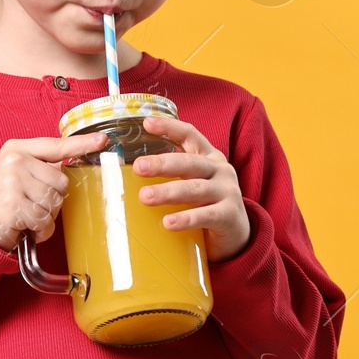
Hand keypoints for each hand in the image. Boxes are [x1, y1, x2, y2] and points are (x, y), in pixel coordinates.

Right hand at [0, 131, 108, 251]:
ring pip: (55, 202)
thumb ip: (40, 166)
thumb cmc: (1, 198)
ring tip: (27, 216)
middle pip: (61, 181)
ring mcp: (13, 182)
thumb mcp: (15, 172)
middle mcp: (15, 161)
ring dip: (46, 217)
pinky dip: (40, 230)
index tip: (101, 141)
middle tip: (32, 204)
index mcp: (17, 149)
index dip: (81, 144)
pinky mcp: (13, 205)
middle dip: (53, 199)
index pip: (56, 146)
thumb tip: (70, 165)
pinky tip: (26, 227)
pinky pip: (44, 220)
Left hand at [133, 115, 250, 262]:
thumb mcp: (192, 184)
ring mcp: (228, 192)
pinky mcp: (229, 216)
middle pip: (189, 163)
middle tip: (139, 167)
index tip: (147, 123)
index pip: (190, 135)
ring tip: (145, 197)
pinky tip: (168, 223)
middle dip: (162, 164)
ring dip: (168, 192)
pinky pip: (206, 216)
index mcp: (208, 158)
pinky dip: (186, 219)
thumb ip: (171, 176)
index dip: (170, 127)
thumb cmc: (205, 205)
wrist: (235, 234)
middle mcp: (220, 170)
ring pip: (195, 189)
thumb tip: (123, 177)